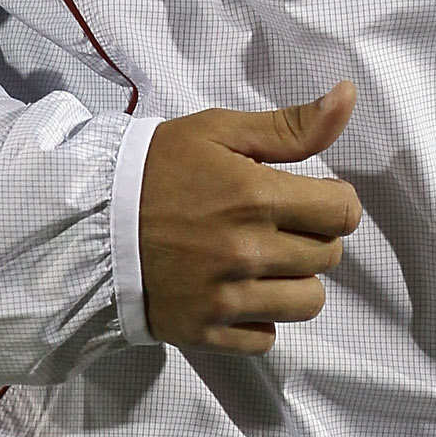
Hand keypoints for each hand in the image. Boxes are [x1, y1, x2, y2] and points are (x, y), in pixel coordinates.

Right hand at [138, 83, 361, 351]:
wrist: (87, 224)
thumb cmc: (155, 169)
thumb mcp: (218, 131)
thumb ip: (290, 124)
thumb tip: (348, 98)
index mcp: (256, 197)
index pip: (343, 212)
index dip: (334, 200)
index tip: (310, 196)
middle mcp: (248, 253)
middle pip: (328, 256)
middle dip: (312, 236)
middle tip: (275, 223)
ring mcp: (227, 299)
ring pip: (308, 302)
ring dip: (294, 280)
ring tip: (262, 260)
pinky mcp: (206, 333)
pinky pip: (266, 338)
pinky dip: (259, 318)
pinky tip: (236, 291)